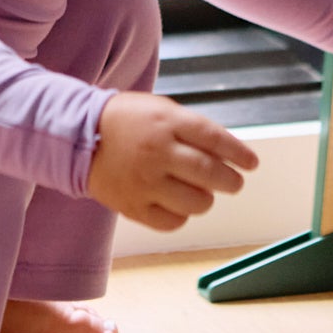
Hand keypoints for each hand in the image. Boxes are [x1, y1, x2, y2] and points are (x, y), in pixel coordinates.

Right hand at [87, 91, 258, 232]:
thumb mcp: (161, 111)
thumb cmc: (128, 122)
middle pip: (209, 173)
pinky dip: (182, 215)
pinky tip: (177, 203)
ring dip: (206, 199)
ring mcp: (144, 182)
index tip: (251, 163)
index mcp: (166, 123)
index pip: (214, 139)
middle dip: (230, 180)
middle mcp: (157, 152)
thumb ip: (193, 130)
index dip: (238, 153)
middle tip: (233, 182)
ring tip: (201, 192)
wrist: (81, 138)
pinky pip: (172, 221)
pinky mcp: (133, 206)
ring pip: (196, 202)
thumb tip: (229, 153)